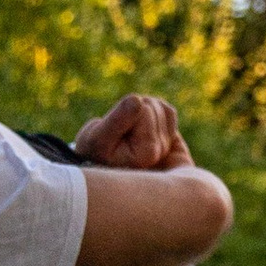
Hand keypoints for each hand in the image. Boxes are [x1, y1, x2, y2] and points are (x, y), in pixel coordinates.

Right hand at [74, 94, 192, 170]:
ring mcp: (167, 146)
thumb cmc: (96, 154)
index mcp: (147, 153)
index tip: (112, 134)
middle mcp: (161, 151)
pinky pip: (167, 111)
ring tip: (125, 130)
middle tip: (118, 131)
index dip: (123, 113)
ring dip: (140, 111)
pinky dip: (150, 112)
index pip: (142, 109)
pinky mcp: (170, 139)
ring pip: (159, 107)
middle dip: (132, 111)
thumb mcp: (98, 140)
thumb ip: (117, 121)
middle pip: (152, 106)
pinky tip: (137, 127)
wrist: (99, 164)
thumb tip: (137, 101)